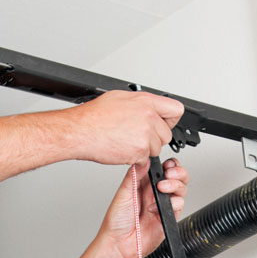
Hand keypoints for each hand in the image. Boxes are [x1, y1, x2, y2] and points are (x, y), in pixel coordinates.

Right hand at [66, 91, 183, 165]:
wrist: (80, 131)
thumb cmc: (93, 116)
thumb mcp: (119, 98)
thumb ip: (140, 103)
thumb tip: (148, 107)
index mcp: (146, 102)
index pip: (176, 110)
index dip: (169, 120)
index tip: (163, 123)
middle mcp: (148, 117)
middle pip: (166, 134)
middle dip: (155, 138)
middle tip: (136, 136)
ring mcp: (145, 135)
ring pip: (156, 148)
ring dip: (144, 149)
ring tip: (126, 141)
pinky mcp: (140, 151)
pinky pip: (145, 159)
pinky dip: (135, 158)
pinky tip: (122, 148)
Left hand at [98, 157, 188, 257]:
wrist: (120, 244)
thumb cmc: (117, 222)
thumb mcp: (123, 193)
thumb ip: (135, 176)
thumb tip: (144, 160)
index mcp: (143, 184)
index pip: (162, 169)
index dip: (168, 164)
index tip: (166, 164)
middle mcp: (154, 193)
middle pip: (176, 177)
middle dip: (178, 172)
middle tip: (169, 174)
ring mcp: (162, 205)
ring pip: (181, 189)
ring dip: (176, 185)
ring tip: (163, 188)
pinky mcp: (168, 217)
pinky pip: (179, 205)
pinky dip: (173, 203)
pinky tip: (159, 207)